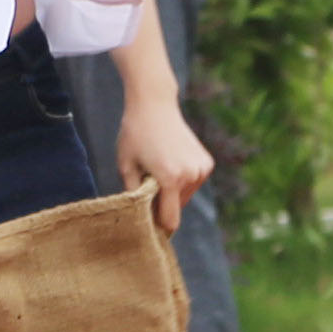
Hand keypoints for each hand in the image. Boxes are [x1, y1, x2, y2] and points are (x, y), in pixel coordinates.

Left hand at [114, 94, 215, 235]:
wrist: (154, 105)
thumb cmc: (135, 135)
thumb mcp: (126, 166)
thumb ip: (133, 195)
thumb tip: (139, 218)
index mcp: (170, 178)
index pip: (170, 220)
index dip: (158, 226)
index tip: (147, 226)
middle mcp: (190, 175)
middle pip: (177, 208)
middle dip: (162, 204)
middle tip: (147, 183)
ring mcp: (201, 169)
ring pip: (185, 197)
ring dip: (172, 192)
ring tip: (158, 169)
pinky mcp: (206, 164)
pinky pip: (192, 184)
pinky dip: (181, 181)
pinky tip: (170, 162)